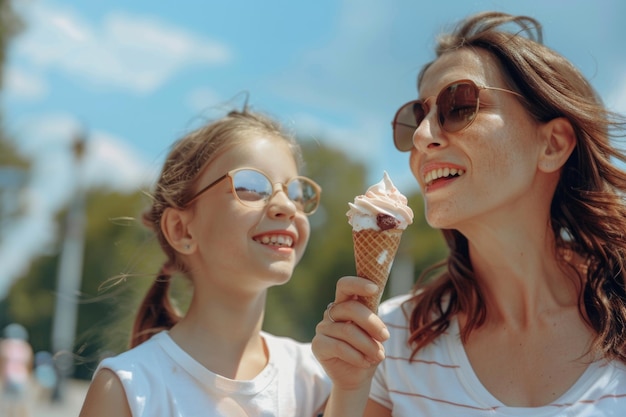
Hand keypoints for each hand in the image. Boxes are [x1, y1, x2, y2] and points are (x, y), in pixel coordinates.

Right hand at [312, 276, 389, 390]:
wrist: (357, 377)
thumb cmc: (368, 350)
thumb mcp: (375, 332)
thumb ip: (373, 316)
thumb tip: (376, 297)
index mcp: (346, 304)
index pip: (345, 285)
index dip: (358, 284)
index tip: (375, 288)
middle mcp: (332, 312)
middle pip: (350, 308)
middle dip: (372, 322)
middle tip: (385, 337)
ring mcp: (322, 328)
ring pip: (348, 330)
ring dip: (368, 345)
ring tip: (379, 356)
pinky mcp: (317, 344)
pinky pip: (339, 347)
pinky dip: (357, 356)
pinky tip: (365, 362)